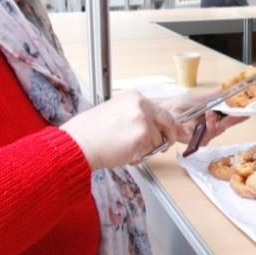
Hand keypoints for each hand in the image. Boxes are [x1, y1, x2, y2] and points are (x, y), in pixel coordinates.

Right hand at [60, 91, 189, 168]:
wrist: (77, 143)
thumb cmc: (90, 132)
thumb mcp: (116, 113)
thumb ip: (137, 116)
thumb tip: (153, 126)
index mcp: (135, 97)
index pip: (161, 111)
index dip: (169, 125)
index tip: (177, 131)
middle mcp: (142, 105)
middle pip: (168, 122)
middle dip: (169, 136)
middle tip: (164, 146)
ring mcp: (143, 120)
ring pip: (158, 140)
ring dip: (146, 149)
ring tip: (125, 148)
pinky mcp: (143, 136)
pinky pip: (151, 151)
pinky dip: (140, 157)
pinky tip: (124, 153)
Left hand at [162, 92, 244, 145]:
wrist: (164, 113)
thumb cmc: (177, 106)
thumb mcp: (198, 98)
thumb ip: (212, 96)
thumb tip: (225, 89)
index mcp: (212, 116)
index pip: (229, 116)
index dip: (239, 114)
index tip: (249, 109)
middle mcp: (211, 127)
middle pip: (227, 124)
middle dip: (236, 118)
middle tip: (245, 112)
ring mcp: (205, 134)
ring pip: (219, 129)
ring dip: (218, 120)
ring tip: (212, 111)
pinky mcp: (198, 140)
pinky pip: (208, 134)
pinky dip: (209, 124)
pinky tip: (208, 115)